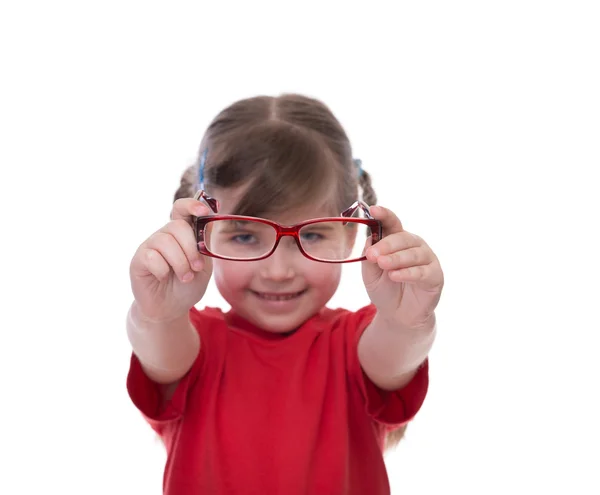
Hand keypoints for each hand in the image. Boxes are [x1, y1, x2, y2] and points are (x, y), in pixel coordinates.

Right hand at [129, 198, 212, 321]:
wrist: (171, 308)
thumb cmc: (187, 285)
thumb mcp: (204, 264)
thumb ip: (205, 242)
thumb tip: (211, 216)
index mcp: (182, 234)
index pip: (182, 209)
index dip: (192, 205)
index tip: (204, 211)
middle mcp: (165, 235)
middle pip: (178, 226)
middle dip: (191, 248)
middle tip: (196, 268)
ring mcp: (150, 246)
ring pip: (166, 241)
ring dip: (180, 263)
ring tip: (184, 278)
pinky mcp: (139, 259)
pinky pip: (152, 257)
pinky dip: (163, 270)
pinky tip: (163, 278)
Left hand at [362, 205, 443, 328]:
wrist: (397, 315)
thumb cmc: (384, 289)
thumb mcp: (370, 272)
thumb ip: (369, 255)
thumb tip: (370, 239)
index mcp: (398, 240)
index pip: (392, 223)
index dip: (384, 215)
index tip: (374, 210)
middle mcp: (415, 246)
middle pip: (403, 238)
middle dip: (386, 245)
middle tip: (372, 255)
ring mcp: (427, 260)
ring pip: (413, 254)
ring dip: (396, 258)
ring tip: (382, 264)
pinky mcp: (435, 276)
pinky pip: (422, 272)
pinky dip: (408, 273)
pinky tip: (394, 276)